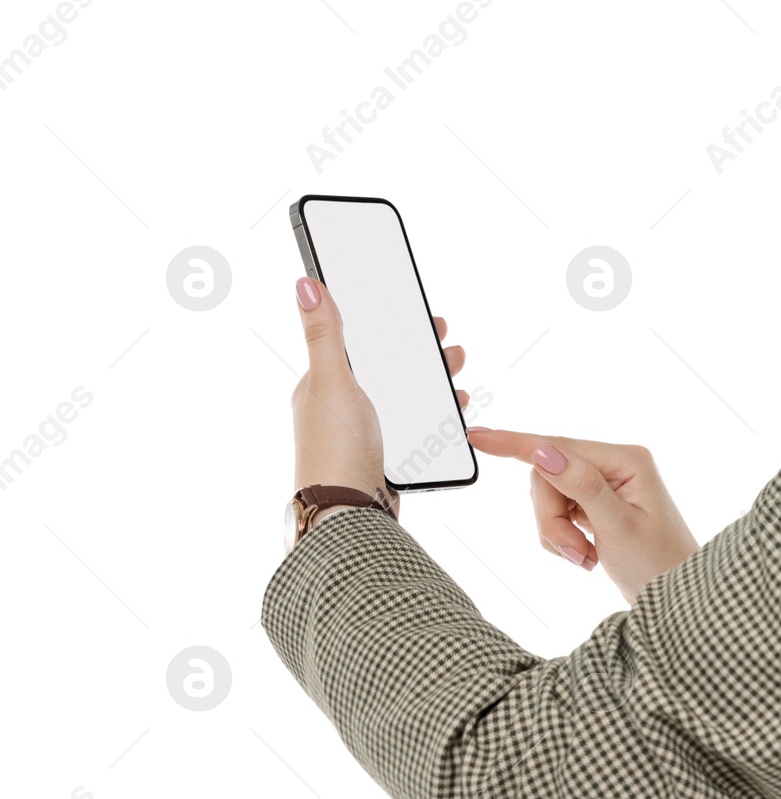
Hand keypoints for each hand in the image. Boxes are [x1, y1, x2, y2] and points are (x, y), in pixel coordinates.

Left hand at [289, 277, 469, 522]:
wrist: (350, 515)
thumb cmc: (335, 450)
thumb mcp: (332, 383)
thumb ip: (325, 335)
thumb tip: (305, 284)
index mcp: (325, 384)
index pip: (360, 342)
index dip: (391, 325)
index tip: (422, 315)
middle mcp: (344, 407)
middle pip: (389, 368)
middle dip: (422, 354)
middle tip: (450, 345)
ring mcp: (367, 432)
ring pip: (408, 397)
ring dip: (434, 382)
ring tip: (457, 377)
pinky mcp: (387, 455)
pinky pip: (418, 426)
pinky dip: (438, 414)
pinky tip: (453, 410)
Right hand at [465, 430, 698, 603]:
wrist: (675, 600)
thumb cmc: (658, 565)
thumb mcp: (618, 527)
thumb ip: (581, 487)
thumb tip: (543, 452)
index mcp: (626, 460)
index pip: (558, 446)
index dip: (515, 444)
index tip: (477, 437)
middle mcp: (615, 465)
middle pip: (546, 477)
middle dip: (550, 519)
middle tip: (576, 553)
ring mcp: (604, 485)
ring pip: (547, 498)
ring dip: (557, 534)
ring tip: (586, 559)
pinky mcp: (595, 505)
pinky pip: (556, 515)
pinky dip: (561, 540)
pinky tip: (587, 557)